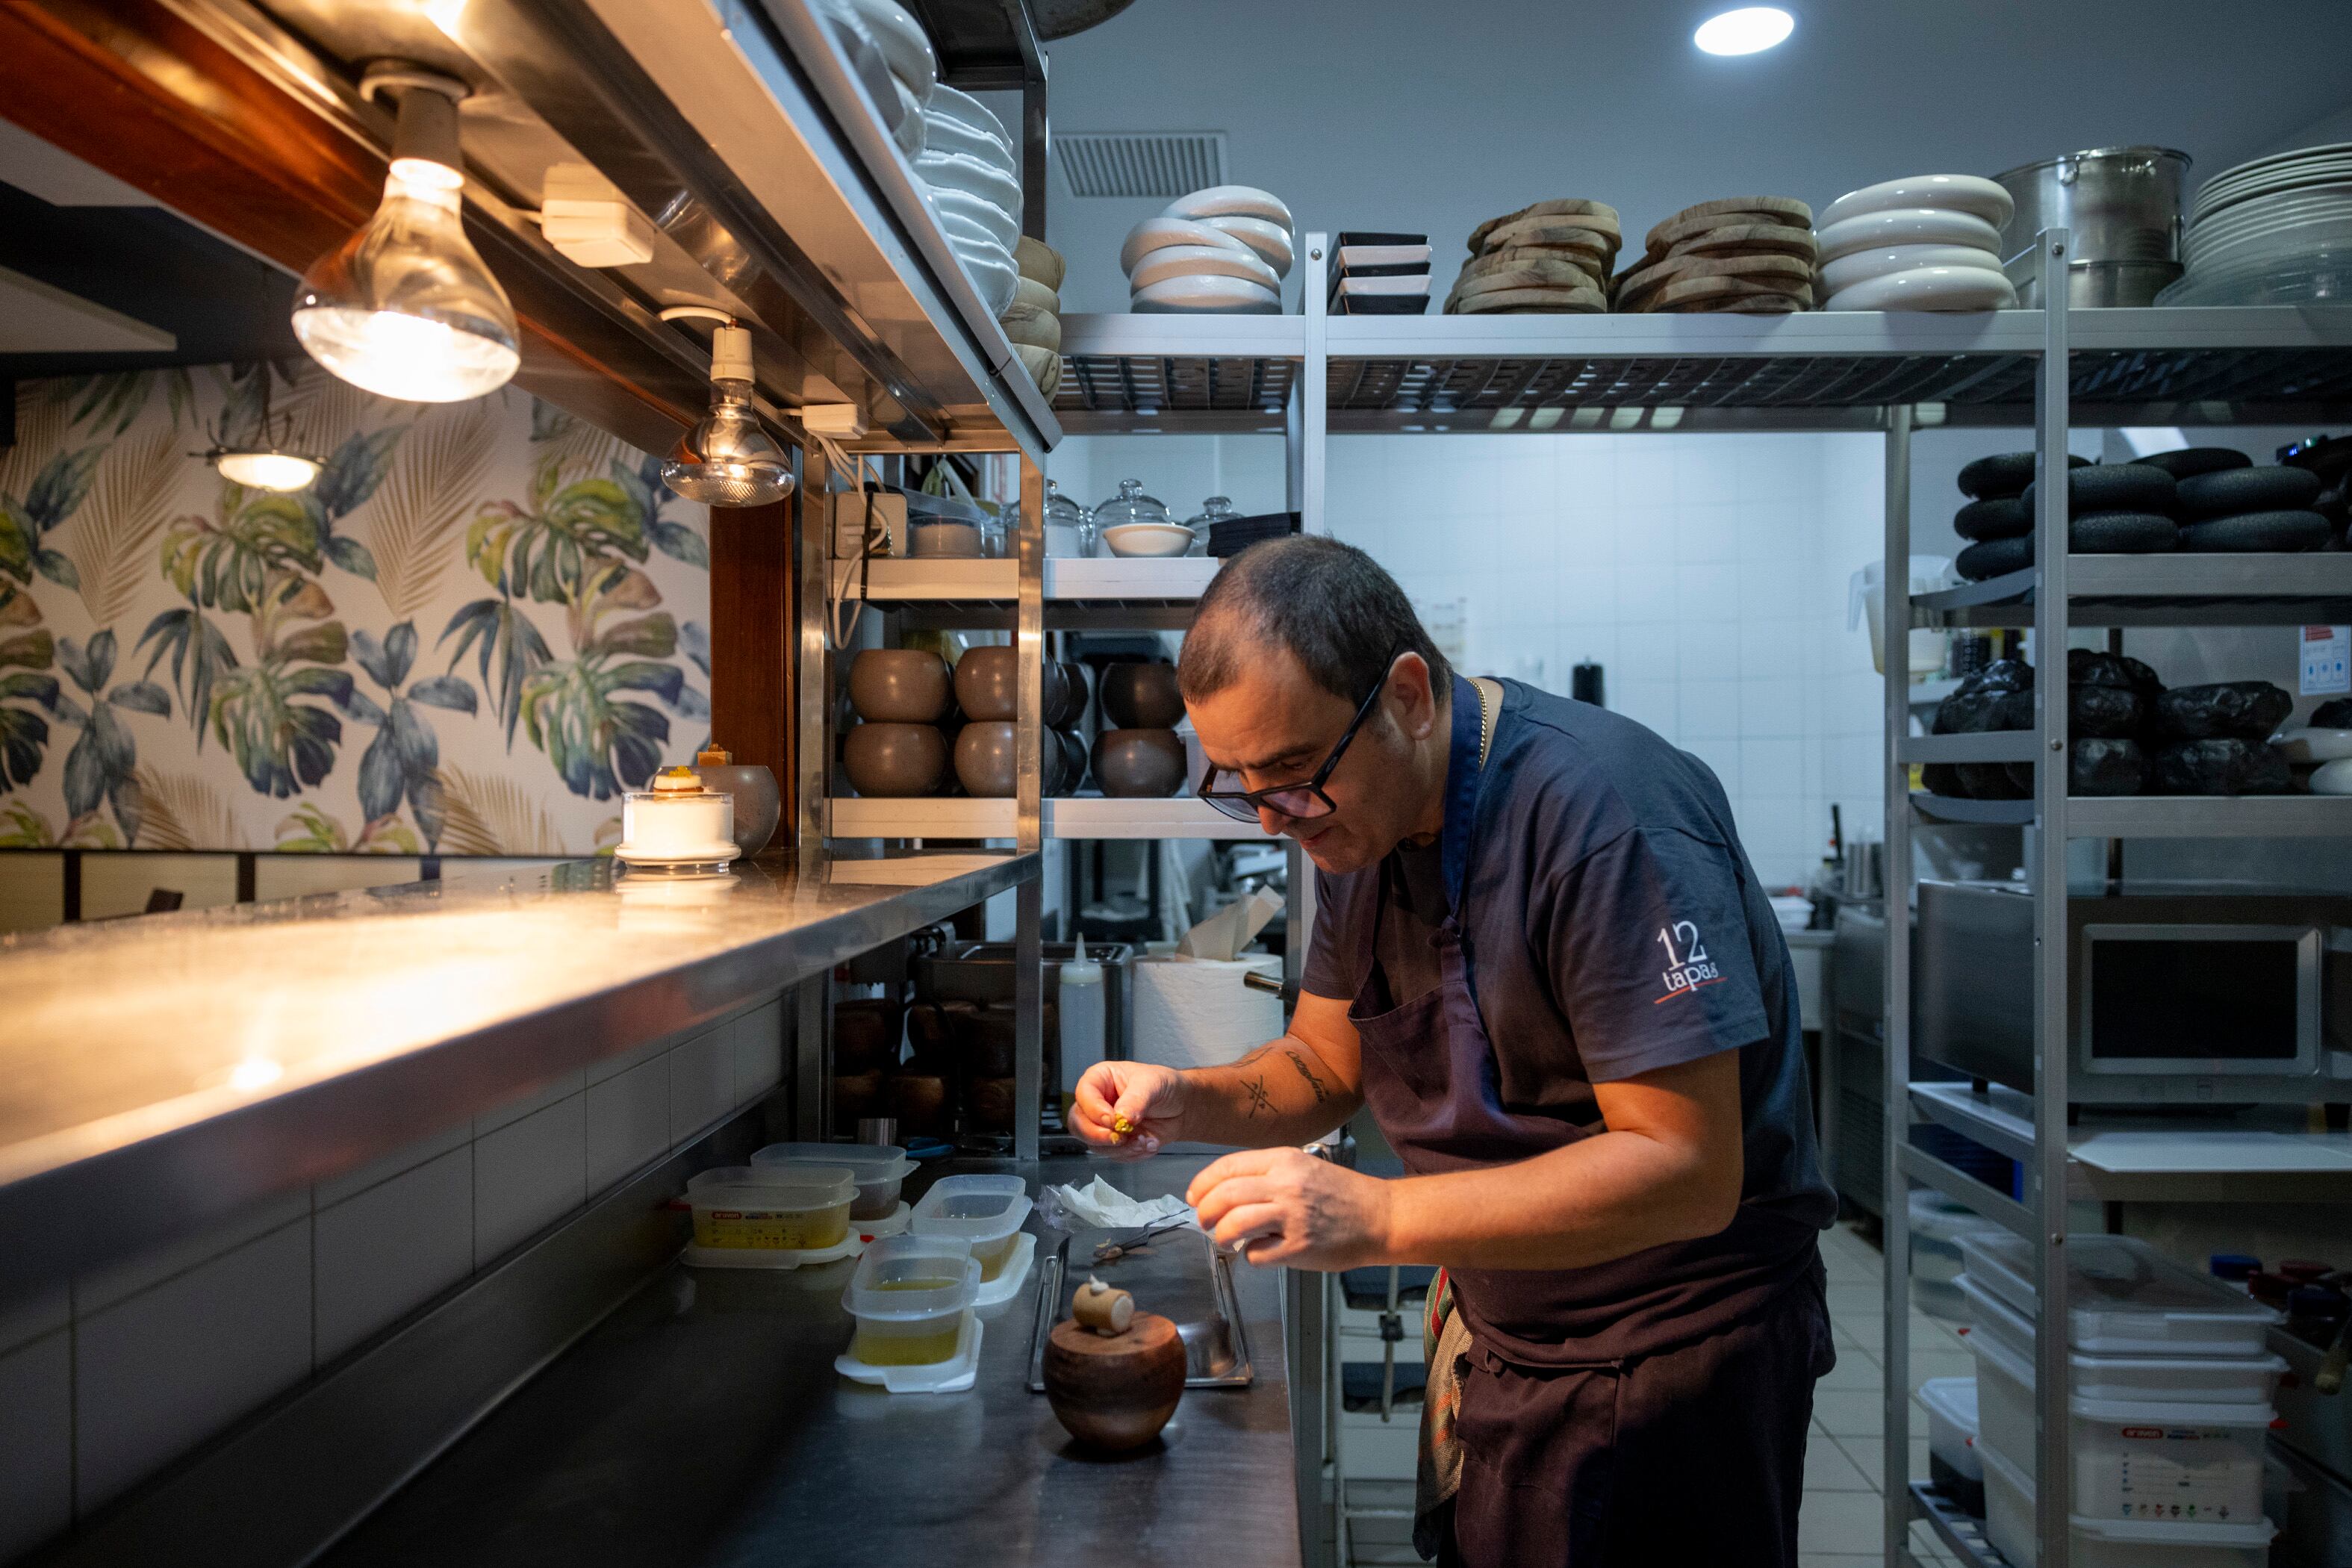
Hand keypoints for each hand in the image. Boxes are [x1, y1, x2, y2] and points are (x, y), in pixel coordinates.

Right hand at [1072, 1059, 1188, 1159]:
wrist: (1181, 1107)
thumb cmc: (1164, 1086)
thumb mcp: (1152, 1084)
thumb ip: (1136, 1099)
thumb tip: (1121, 1116)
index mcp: (1100, 1080)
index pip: (1083, 1095)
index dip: (1094, 1110)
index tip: (1113, 1120)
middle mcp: (1097, 1103)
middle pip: (1078, 1124)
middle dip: (1098, 1136)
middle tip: (1121, 1138)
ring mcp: (1104, 1126)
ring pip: (1094, 1144)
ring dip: (1120, 1148)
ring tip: (1144, 1141)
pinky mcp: (1115, 1143)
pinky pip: (1113, 1156)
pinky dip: (1131, 1155)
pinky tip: (1148, 1144)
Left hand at [1186, 1147, 1394, 1270]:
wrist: (1380, 1216)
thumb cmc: (1341, 1193)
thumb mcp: (1302, 1168)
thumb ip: (1266, 1175)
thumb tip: (1223, 1192)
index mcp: (1284, 1160)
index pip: (1228, 1167)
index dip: (1203, 1184)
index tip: (1194, 1197)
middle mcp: (1286, 1185)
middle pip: (1225, 1195)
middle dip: (1205, 1211)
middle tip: (1203, 1221)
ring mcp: (1293, 1217)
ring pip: (1235, 1224)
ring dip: (1221, 1235)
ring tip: (1224, 1239)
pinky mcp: (1300, 1247)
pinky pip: (1257, 1254)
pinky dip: (1250, 1255)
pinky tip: (1259, 1252)